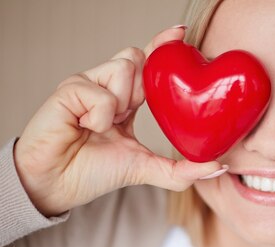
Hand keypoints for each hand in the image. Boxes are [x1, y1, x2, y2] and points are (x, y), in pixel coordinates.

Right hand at [14, 26, 226, 216]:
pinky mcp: (68, 89)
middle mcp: (106, 87)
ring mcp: (86, 84)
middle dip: (142, 85)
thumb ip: (180, 170)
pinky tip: (86, 127)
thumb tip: (218, 168)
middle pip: (137, 58)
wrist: (56, 185)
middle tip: (127, 113)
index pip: (147, 66)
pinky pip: (101, 92)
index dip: (163, 46)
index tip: (181, 34)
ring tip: (103, 126)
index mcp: (125, 100)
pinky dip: (100, 114)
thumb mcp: (145, 169)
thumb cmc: (93, 173)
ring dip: (121, 102)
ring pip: (124, 67)